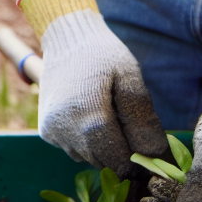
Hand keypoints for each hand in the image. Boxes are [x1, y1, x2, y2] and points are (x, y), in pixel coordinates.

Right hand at [19, 0, 167, 177]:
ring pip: (89, 158)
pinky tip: (87, 115)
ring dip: (103, 147)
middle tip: (124, 120)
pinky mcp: (46, 131)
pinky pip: (74, 150)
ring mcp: (53, 131)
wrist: (66, 38)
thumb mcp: (130, 79)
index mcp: (89, 118)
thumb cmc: (103, 55)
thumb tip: (155, 157)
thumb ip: (143, 120)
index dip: (137, 158)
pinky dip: (86, 141)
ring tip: (106, 114)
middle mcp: (66, 130)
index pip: (120, 162)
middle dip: (120, 151)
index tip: (143, 139)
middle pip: (105, 163)